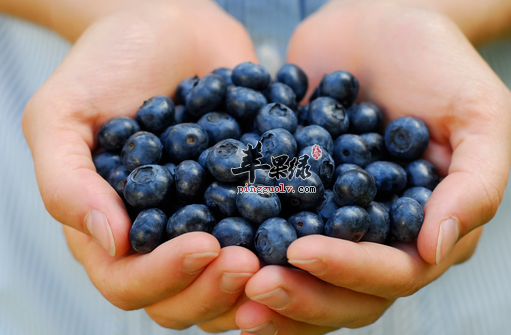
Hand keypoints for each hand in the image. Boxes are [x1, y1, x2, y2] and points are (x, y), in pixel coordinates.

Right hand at [22, 0, 259, 329]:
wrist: (169, 26)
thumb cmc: (108, 65)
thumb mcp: (61, 114)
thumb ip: (66, 182)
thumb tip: (111, 243)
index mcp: (110, 229)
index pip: (128, 283)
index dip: (166, 276)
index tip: (207, 245)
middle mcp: (159, 238)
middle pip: (183, 298)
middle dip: (217, 289)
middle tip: (251, 262)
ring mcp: (207, 222)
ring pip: (229, 282)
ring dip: (258, 281)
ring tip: (286, 257)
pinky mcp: (247, 199)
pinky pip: (267, 235)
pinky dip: (289, 243)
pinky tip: (313, 231)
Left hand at [236, 1, 510, 332]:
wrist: (380, 21)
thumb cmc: (438, 62)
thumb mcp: (480, 115)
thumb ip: (475, 184)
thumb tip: (437, 250)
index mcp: (428, 227)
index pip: (394, 273)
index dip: (349, 271)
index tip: (301, 251)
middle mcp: (381, 236)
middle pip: (345, 293)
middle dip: (301, 294)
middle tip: (254, 284)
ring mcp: (336, 219)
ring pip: (305, 275)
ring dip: (268, 284)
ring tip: (226, 276)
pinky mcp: (298, 195)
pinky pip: (271, 229)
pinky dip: (244, 240)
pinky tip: (210, 240)